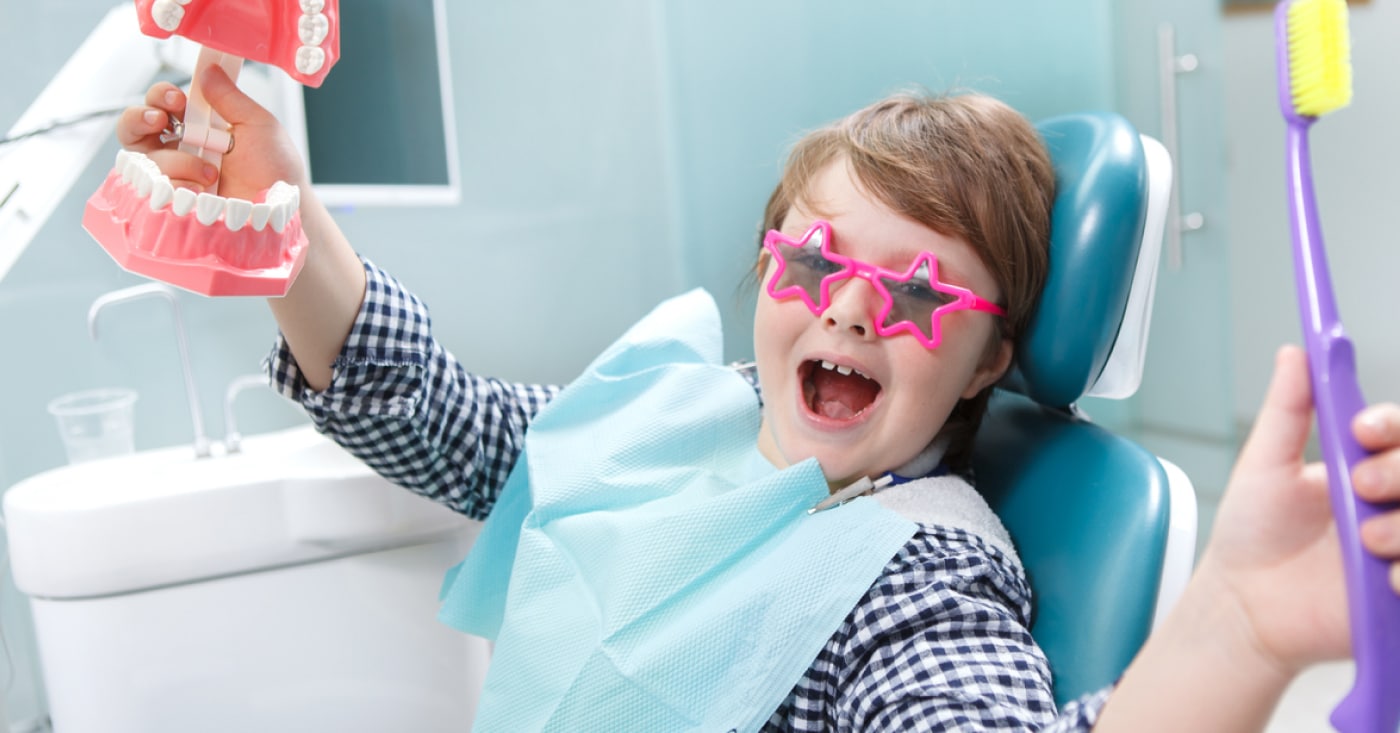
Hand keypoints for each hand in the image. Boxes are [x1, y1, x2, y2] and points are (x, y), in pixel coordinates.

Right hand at [115, 65, 305, 199]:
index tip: (177, 99)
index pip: (163, 103)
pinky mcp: (172, 201)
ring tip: (210, 174)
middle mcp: (180, 149)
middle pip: (135, 126)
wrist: (282, 211)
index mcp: (199, 126)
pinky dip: (178, 185)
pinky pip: (153, 188)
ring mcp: (173, 176)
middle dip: (141, 117)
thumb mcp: (259, 126)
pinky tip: (202, 192)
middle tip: (162, 121)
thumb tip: (209, 70)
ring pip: (144, 158)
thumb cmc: (276, 171)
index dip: (161, 96)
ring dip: (176, 161)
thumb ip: (231, 98)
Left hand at [1200, 344, 1399, 674]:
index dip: (1392, 424)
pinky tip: (1386, 578)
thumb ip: (1289, 410)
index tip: (1361, 430)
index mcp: (1365, 465)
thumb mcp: (1266, 465)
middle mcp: (1393, 502)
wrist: (1245, 604)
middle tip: (1361, 485)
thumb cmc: (1253, 534)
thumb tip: (1296, 352)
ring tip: (1365, 541)